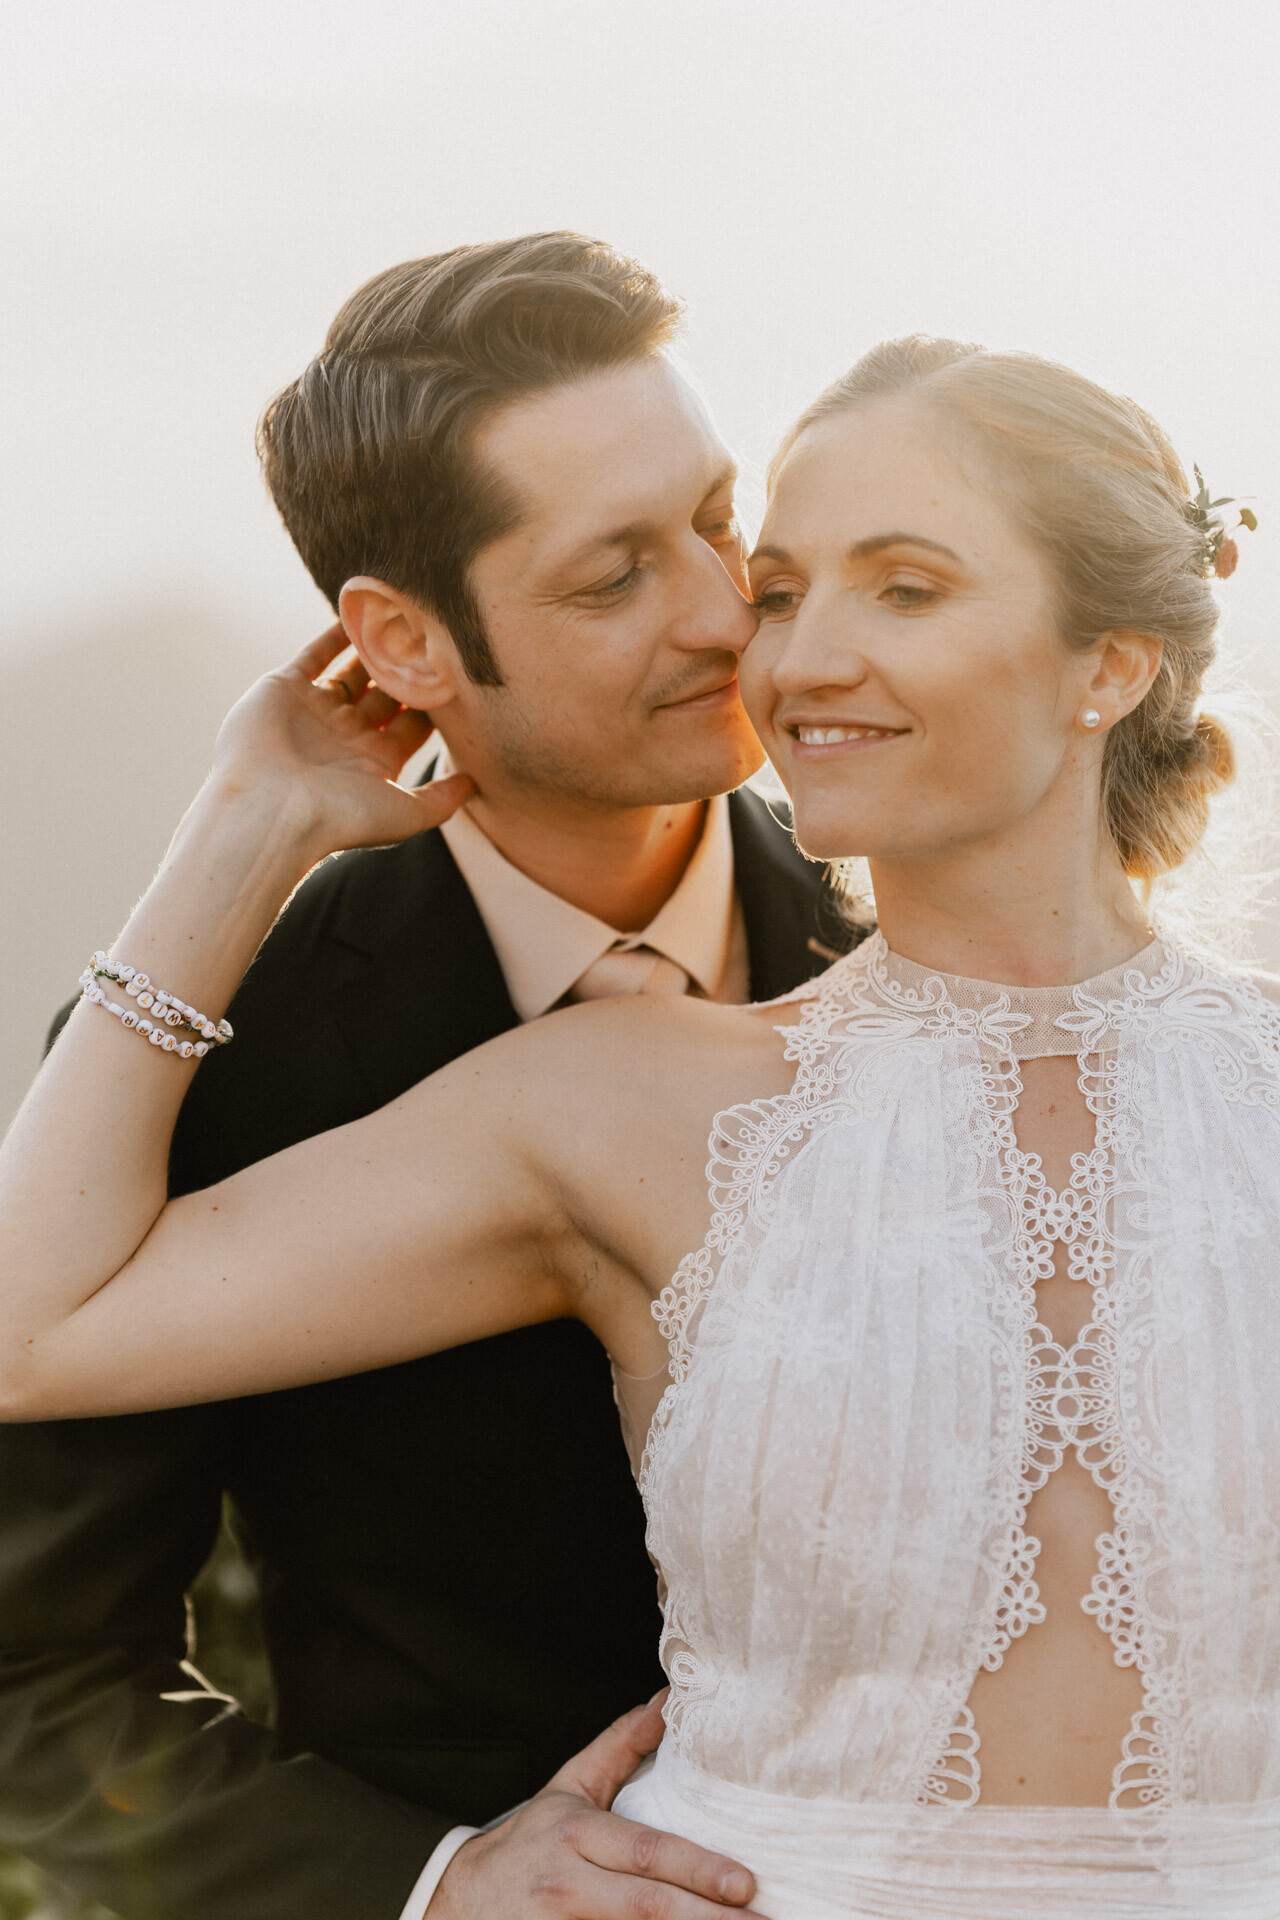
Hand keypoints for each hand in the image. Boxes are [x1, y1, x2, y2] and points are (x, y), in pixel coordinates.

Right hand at [208, 625, 471, 860]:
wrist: (269, 810)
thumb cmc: (340, 817)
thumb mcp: (406, 814)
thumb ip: (442, 799)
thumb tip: (475, 783)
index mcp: (374, 763)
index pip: (413, 725)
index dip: (435, 700)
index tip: (461, 673)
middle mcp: (346, 736)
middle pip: (386, 694)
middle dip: (408, 670)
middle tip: (436, 637)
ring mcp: (315, 711)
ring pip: (353, 672)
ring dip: (375, 648)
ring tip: (403, 618)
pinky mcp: (284, 689)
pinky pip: (314, 655)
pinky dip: (334, 635)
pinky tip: (359, 613)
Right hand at [429, 1695, 765, 1919]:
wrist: (460, 1900)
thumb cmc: (531, 1842)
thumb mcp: (569, 1788)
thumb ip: (621, 1746)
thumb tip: (668, 1700)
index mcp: (576, 1835)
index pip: (645, 1853)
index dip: (697, 1870)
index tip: (746, 1883)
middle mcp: (567, 1884)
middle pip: (646, 1906)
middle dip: (707, 1919)